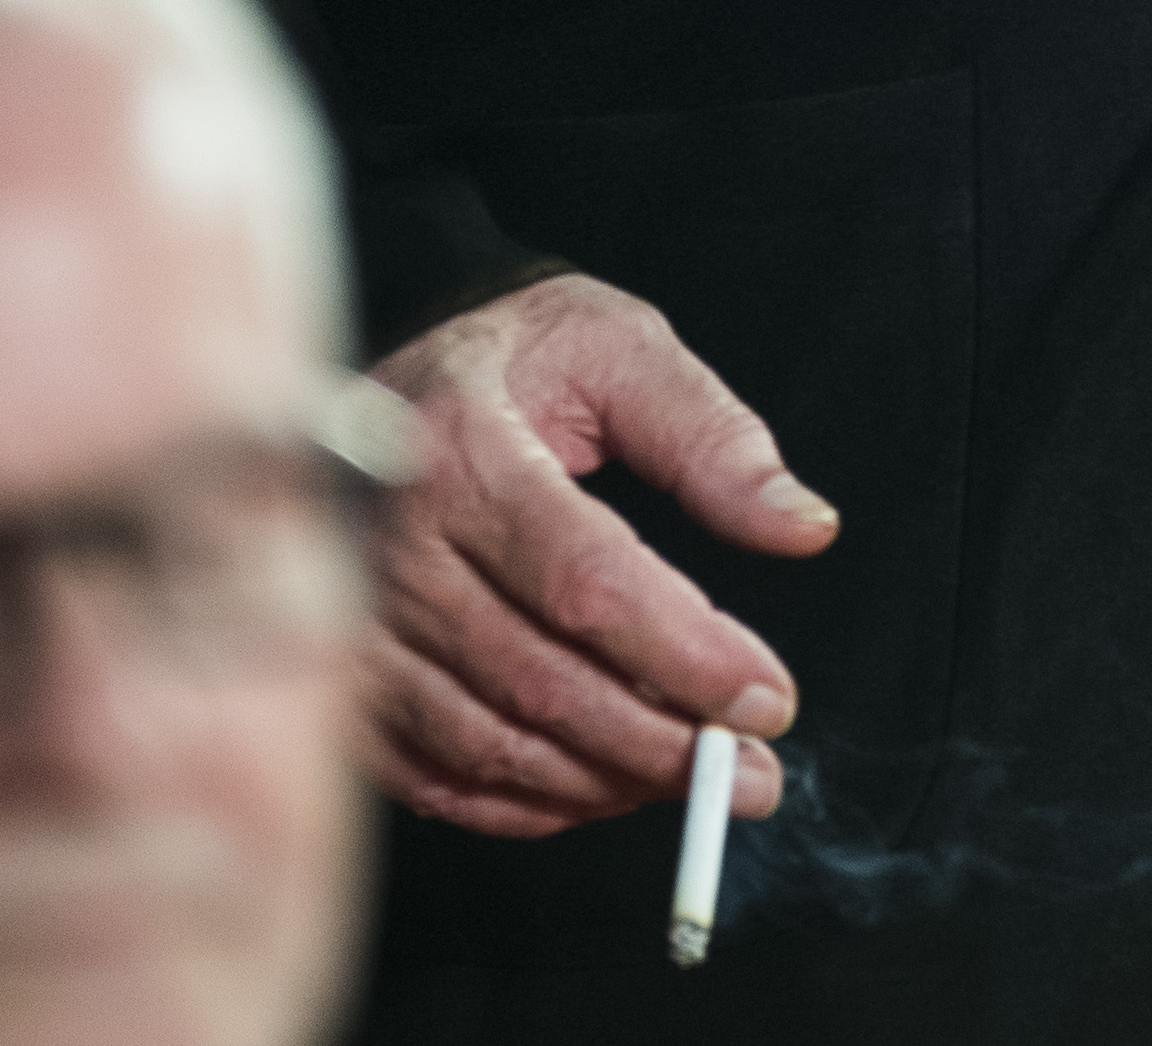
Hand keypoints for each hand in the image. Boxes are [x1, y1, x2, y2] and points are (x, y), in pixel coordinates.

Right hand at [364, 271, 838, 837]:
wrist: (392, 380)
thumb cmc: (515, 358)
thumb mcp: (616, 347)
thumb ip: (710, 436)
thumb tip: (802, 528)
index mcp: (463, 453)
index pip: (588, 583)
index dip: (687, 655)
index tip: (769, 698)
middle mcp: (393, 550)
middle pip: (543, 682)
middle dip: (662, 744)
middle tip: (751, 773)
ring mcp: (358, 630)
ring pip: (494, 746)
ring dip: (607, 784)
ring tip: (693, 781)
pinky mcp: (349, 686)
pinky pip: (441, 778)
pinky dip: (531, 804)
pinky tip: (602, 787)